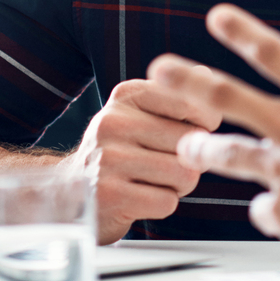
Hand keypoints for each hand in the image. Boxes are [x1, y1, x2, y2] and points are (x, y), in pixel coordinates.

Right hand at [61, 73, 221, 243]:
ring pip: (184, 174)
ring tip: (154, 181)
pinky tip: (141, 199)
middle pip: (192, 142)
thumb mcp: (142, 113)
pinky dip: (163, 205)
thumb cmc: (123, 150)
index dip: (205, 124)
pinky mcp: (108, 196)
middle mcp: (113, 121)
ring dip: (179, 185)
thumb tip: (205, 75)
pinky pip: (167, 202)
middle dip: (190, 160)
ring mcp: (107, 159)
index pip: (193, 102)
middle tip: (166, 163)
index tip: (192, 132)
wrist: (73, 190)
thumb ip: (177, 96)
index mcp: (127, 95)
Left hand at [150, 4, 279, 267]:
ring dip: (205, 152)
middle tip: (159, 70)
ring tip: (186, 150)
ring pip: (232, 156)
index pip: (276, 54)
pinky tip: (264, 218)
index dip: (244, 32)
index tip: (217, 17)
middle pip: (228, 97)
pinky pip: (267, 213)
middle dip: (189, 81)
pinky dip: (266, 213)